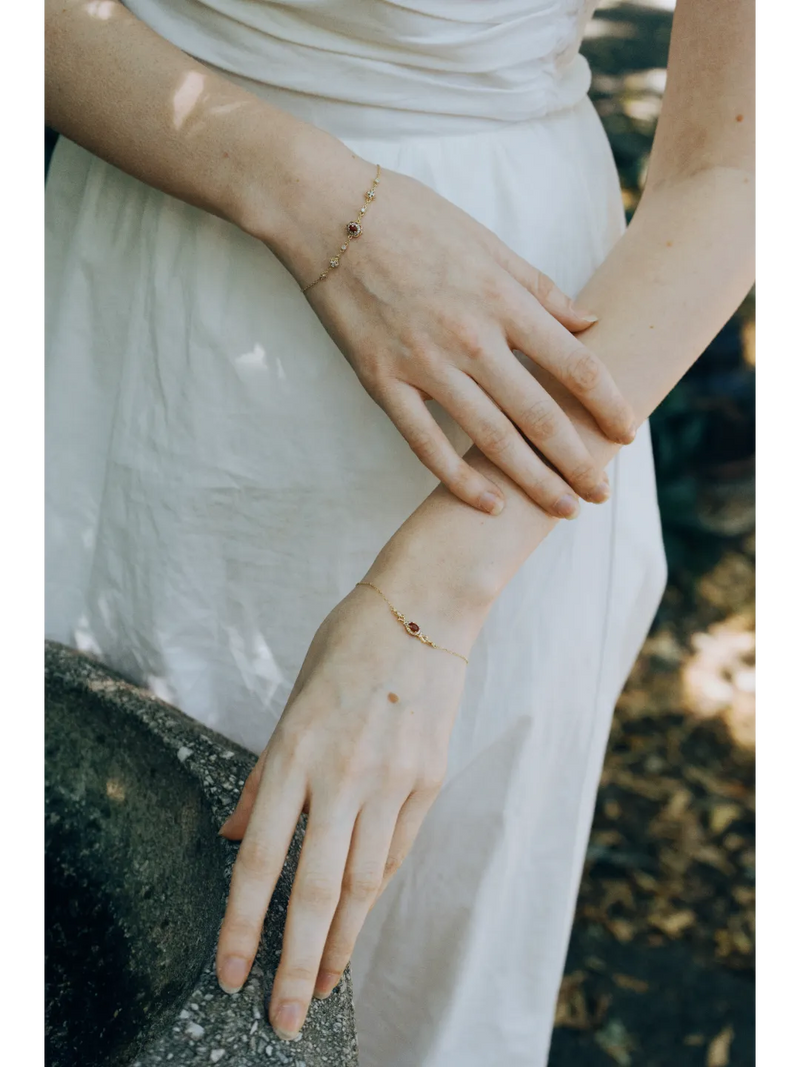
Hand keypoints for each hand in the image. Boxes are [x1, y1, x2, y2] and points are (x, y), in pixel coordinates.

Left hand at [214, 583, 470, 1040]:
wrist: (425, 609)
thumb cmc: (349, 646)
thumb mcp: (293, 702)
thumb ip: (266, 777)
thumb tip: (240, 836)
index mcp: (296, 750)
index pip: (261, 859)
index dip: (242, 924)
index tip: (230, 972)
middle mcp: (343, 774)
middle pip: (316, 891)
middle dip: (297, 964)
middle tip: (285, 1018)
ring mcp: (393, 780)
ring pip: (363, 883)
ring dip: (342, 941)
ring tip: (325, 983)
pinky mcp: (429, 780)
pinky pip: (397, 850)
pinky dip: (374, 889)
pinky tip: (360, 915)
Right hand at [267, 144, 634, 517]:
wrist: (328, 212)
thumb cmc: (412, 218)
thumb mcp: (487, 242)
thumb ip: (539, 289)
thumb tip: (589, 322)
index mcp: (502, 299)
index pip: (574, 365)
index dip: (607, 404)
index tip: (626, 431)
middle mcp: (471, 338)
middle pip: (540, 415)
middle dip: (577, 461)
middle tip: (600, 493)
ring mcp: (424, 364)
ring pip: (491, 438)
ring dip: (532, 481)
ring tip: (561, 509)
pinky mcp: (382, 382)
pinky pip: (425, 443)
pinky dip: (459, 479)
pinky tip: (489, 504)